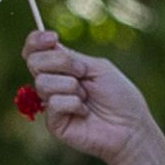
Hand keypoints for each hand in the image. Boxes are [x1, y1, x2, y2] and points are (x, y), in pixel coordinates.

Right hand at [23, 30, 156, 164]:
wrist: (130, 127)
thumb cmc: (119, 97)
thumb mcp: (97, 67)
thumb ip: (71, 57)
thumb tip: (49, 46)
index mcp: (62, 68)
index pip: (34, 50)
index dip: (36, 40)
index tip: (53, 37)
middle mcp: (53, 84)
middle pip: (34, 62)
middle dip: (60, 62)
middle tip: (82, 72)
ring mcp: (52, 104)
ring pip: (43, 82)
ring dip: (71, 86)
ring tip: (87, 97)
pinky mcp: (54, 123)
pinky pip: (54, 103)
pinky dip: (73, 104)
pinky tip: (85, 112)